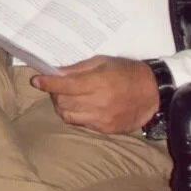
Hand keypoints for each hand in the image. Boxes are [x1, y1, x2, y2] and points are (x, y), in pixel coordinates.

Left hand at [31, 56, 160, 134]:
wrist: (152, 93)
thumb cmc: (127, 72)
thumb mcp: (103, 62)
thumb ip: (78, 69)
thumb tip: (55, 72)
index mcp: (98, 82)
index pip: (64, 85)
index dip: (47, 83)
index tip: (37, 81)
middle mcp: (98, 102)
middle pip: (62, 101)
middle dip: (55, 93)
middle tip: (58, 87)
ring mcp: (101, 118)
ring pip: (67, 115)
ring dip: (62, 106)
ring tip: (67, 97)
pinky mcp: (105, 129)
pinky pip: (80, 123)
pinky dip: (75, 114)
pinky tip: (80, 106)